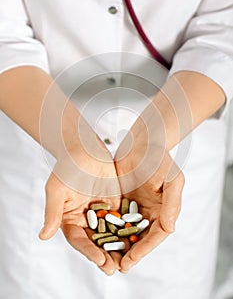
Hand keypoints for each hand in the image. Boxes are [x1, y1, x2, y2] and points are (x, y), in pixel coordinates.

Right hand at [39, 141, 121, 275]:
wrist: (83, 149)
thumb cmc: (66, 167)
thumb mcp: (57, 190)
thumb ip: (53, 213)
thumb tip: (43, 236)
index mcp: (70, 219)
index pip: (79, 240)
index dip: (88, 251)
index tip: (100, 260)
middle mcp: (86, 219)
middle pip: (96, 241)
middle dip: (105, 255)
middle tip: (115, 268)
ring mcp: (102, 212)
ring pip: (112, 233)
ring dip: (119, 247)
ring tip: (128, 261)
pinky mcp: (115, 203)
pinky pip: (123, 218)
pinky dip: (129, 229)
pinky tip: (138, 238)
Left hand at [114, 130, 184, 271]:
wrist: (142, 142)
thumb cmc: (160, 158)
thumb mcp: (172, 178)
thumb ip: (172, 204)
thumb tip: (169, 229)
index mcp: (163, 211)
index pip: (155, 236)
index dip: (143, 250)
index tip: (130, 261)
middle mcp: (149, 213)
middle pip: (139, 238)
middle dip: (128, 253)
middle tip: (114, 267)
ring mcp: (134, 207)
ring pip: (124, 231)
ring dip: (115, 245)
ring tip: (103, 259)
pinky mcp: (120, 200)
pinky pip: (113, 217)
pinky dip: (106, 228)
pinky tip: (95, 237)